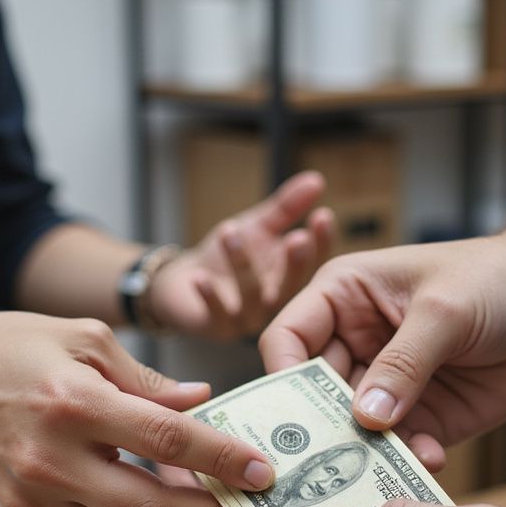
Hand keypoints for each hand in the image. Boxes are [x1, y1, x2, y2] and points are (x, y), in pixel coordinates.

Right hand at [0, 308, 275, 506]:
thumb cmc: (14, 348)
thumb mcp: (86, 340)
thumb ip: (148, 382)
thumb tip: (203, 405)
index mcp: (73, 402)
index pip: (166, 439)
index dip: (221, 459)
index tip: (261, 473)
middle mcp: (49, 460)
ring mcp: (28, 501)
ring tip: (195, 502)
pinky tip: (143, 505)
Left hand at [150, 170, 333, 340]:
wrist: (181, 283)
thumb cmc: (224, 257)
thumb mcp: (257, 226)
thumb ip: (286, 208)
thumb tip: (317, 179)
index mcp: (286, 277)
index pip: (312, 262)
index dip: (320, 241)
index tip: (323, 215)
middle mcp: (271, 302)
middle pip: (290, 286)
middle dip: (295, 263)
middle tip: (298, 238)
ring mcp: (245, 317)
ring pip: (251, 296)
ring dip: (241, 263)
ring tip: (230, 230)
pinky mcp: (216, 327)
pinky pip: (216, 314)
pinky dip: (209, 296)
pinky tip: (201, 277)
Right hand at [259, 239, 505, 470]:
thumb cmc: (492, 279)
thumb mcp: (445, 309)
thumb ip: (404, 361)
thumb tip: (366, 417)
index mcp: (341, 299)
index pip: (288, 339)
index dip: (281, 376)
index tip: (289, 416)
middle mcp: (352, 344)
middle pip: (312, 395)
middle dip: (318, 429)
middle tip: (324, 464)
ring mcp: (384, 386)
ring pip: (352, 430)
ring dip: (364, 453)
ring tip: (380, 471)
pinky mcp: (418, 417)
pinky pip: (398, 448)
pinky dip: (408, 460)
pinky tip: (430, 459)